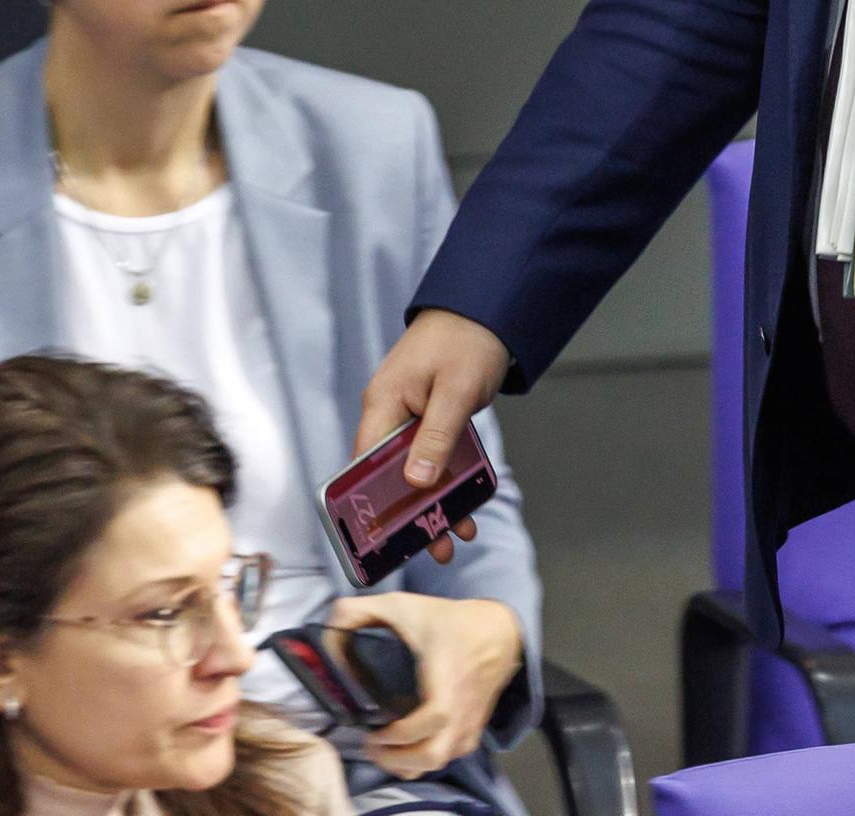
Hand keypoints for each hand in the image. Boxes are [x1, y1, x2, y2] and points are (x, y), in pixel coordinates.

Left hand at [328, 591, 523, 779]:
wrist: (499, 630)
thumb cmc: (450, 621)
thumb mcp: (403, 605)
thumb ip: (361, 611)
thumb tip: (329, 625)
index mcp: (446, 682)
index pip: (431, 721)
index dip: (400, 735)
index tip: (376, 730)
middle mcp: (460, 710)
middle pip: (432, 757)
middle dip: (396, 759)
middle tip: (373, 744)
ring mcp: (468, 724)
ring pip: (438, 763)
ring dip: (408, 762)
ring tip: (386, 746)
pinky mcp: (473, 730)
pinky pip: (449, 757)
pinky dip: (426, 758)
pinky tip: (411, 743)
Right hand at [357, 311, 511, 562]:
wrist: (489, 306)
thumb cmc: (468, 340)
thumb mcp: (456, 390)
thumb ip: (437, 435)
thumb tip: (416, 482)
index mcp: (383, 404)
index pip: (365, 463)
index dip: (374, 503)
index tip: (393, 538)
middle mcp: (390, 411)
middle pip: (390, 474)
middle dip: (413, 513)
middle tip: (438, 548)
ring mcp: (410, 413)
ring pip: (415, 469)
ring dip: (436, 502)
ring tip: (459, 537)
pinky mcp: (431, 414)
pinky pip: (433, 454)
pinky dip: (448, 479)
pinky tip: (467, 504)